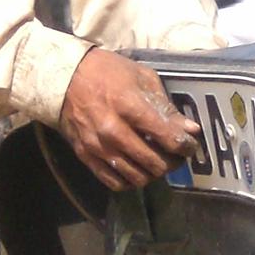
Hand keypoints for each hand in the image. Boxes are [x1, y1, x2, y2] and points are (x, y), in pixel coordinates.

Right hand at [60, 48, 198, 190]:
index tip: (190, 146)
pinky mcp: (86, 156)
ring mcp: (98, 147)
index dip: (186, 147)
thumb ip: (167, 108)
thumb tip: (190, 130)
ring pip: (137, 177)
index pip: (168, 139)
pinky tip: (137, 170)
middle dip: (173, 163)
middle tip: (176, 156)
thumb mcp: (143, 79)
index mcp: (130, 107)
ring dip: (154, 174)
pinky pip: (115, 182)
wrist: (64, 76)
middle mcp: (113, 131)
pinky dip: (131, 181)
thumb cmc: (108, 72)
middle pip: (155, 163)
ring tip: (158, 163)